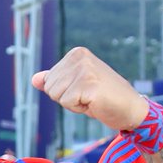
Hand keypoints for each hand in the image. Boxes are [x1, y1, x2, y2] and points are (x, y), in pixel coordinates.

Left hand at [31, 47, 148, 131]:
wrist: (128, 107)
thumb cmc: (101, 97)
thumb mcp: (74, 87)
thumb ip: (54, 82)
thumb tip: (34, 79)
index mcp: (75, 54)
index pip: (48, 81)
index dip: (63, 92)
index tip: (83, 89)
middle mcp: (80, 57)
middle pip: (50, 88)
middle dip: (66, 98)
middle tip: (88, 95)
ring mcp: (85, 69)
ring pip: (56, 96)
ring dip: (72, 103)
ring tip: (91, 98)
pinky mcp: (89, 83)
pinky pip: (67, 103)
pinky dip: (79, 108)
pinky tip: (94, 102)